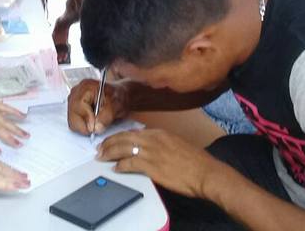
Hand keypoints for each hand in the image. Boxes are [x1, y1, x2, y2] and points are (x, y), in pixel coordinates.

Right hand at [67, 79, 127, 134]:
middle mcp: (77, 92)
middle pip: (72, 114)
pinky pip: (74, 122)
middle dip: (85, 125)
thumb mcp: (117, 105)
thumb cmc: (118, 97)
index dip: (87, 119)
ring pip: (72, 120)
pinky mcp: (73, 108)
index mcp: (86, 87)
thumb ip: (106, 116)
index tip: (95, 127)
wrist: (119, 97)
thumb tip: (95, 128)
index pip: (78, 106)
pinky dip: (83, 125)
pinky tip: (92, 121)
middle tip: (97, 127)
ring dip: (84, 125)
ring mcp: (73, 100)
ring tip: (96, 121)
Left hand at [98, 129, 223, 198]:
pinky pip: (129, 163)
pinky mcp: (151, 166)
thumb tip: (152, 150)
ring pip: (123, 148)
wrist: (205, 172)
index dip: (120, 136)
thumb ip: (162, 144)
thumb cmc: (195, 162)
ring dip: (110, 152)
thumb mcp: (177, 145)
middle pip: (124, 137)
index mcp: (159, 133)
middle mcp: (153, 139)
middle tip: (100, 147)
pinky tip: (116, 169)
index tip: (112, 140)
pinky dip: (120, 166)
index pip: (133, 132)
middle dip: (109, 142)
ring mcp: (151, 151)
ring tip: (101, 156)